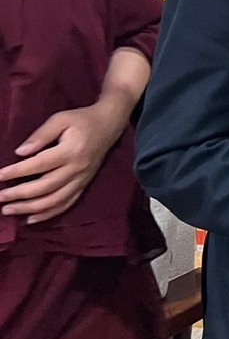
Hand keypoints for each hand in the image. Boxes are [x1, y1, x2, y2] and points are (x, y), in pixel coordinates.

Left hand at [0, 103, 124, 223]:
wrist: (109, 125)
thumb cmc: (82, 120)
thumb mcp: (60, 119)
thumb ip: (41, 135)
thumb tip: (20, 152)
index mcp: (71, 151)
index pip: (39, 164)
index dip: (17, 172)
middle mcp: (77, 169)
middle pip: (45, 187)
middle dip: (19, 195)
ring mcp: (81, 179)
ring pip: (54, 200)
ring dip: (30, 209)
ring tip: (9, 210)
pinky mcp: (83, 185)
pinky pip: (66, 204)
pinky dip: (48, 214)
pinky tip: (31, 219)